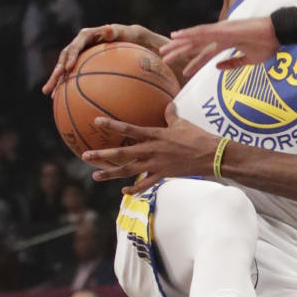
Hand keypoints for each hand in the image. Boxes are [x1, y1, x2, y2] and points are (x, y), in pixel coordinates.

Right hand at [42, 24, 153, 94]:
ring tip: (48, 93)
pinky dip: (65, 84)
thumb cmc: (125, 35)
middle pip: (63, 59)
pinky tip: (59, 97)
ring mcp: (78, 54)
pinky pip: (71, 74)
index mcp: (85, 36)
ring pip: (63, 68)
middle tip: (51, 83)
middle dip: (56, 72)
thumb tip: (108, 28)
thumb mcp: (121, 32)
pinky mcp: (80, 62)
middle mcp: (78, 44)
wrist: (126, 38)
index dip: (70, 57)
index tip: (68, 68)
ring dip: (55, 80)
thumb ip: (113, 32)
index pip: (75, 47)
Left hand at [82, 103, 220, 194]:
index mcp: (155, 135)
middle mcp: (151, 150)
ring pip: (128, 171)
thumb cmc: (198, 137)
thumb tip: (169, 105)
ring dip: (111, 174)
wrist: (211, 155)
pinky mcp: (163, 175)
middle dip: (102, 155)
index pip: (129, 129)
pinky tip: (124, 191)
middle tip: (86, 155)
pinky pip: (145, 184)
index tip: (96, 121)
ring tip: (96, 176)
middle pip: (122, 154)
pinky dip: (134, 188)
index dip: (112, 125)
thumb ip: (171, 115)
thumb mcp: (183, 123)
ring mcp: (156, 164)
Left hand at [160, 17, 278, 77]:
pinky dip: (189, 33)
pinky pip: (203, 31)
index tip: (184, 72)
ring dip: (179, 44)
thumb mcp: (250, 60)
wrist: (279, 33)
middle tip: (164, 59)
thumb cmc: (269, 44)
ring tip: (165, 49)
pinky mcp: (224, 28)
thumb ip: (233, 64)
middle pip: (196, 45)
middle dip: (180, 52)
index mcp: (228, 43)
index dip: (195, 62)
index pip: (206, 53)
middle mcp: (221, 35)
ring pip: (195, 38)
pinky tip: (178, 36)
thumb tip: (217, 68)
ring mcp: (221, 31)